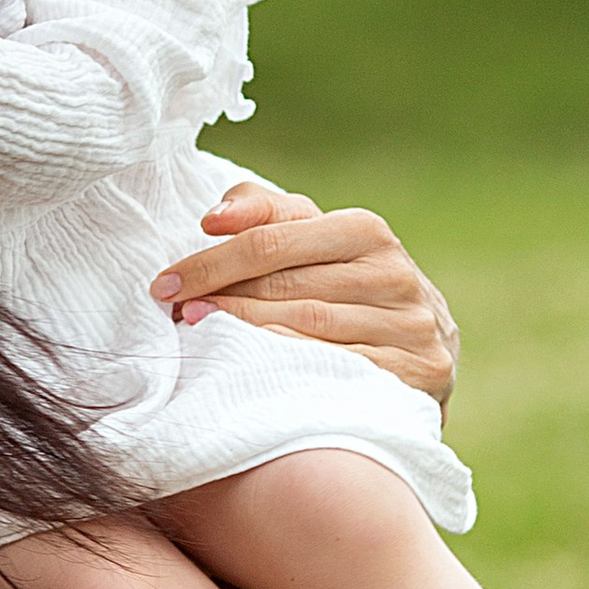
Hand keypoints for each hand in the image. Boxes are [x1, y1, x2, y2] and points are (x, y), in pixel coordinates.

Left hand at [149, 183, 460, 407]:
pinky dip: (289, 368)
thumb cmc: (348, 289)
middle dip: (221, 297)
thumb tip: (215, 217)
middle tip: (175, 312)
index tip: (165, 282)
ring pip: (309, 326)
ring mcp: (411, 326)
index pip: (272, 239)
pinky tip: (250, 370)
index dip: (212, 260)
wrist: (423, 351)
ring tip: (197, 337)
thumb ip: (266, 215)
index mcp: (367, 231)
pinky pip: (341, 369)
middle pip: (287, 284)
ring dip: (243, 333)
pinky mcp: (419, 373)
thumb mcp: (316, 241)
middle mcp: (395, 274)